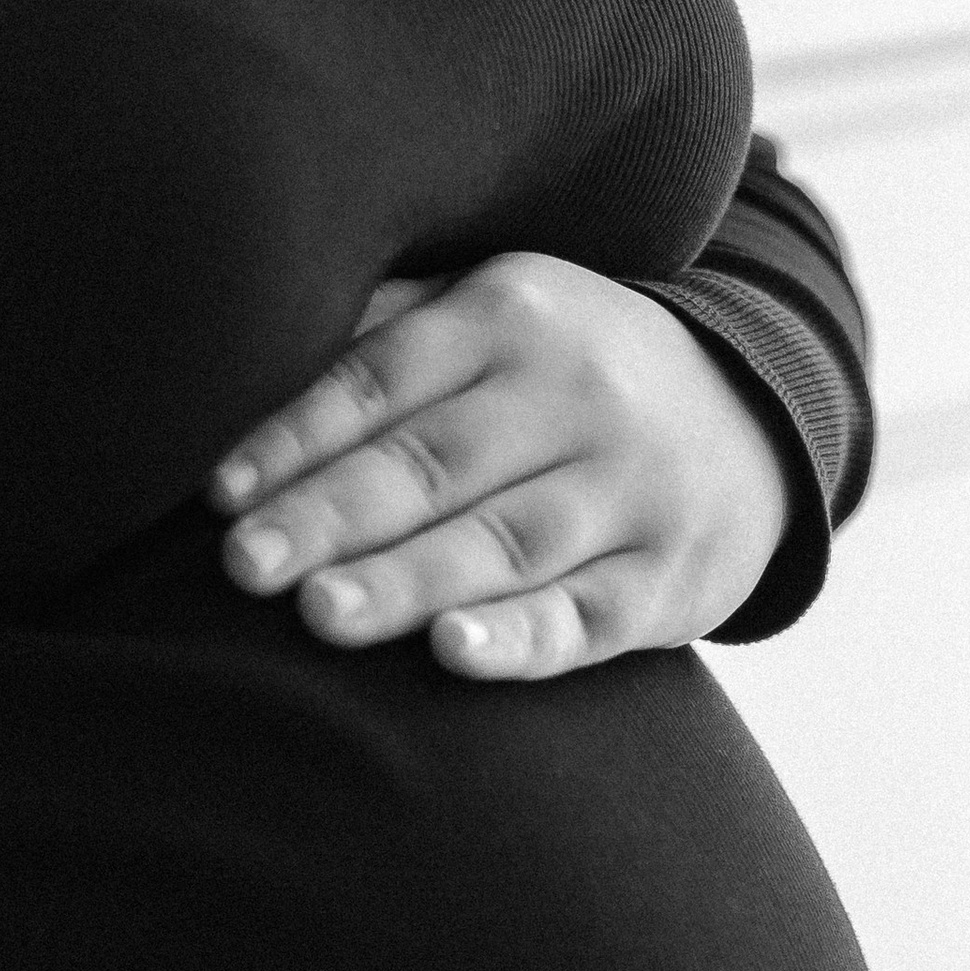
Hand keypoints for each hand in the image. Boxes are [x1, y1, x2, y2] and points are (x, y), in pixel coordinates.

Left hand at [206, 251, 792, 678]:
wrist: (751, 416)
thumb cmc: (560, 378)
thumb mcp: (492, 316)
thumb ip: (383, 333)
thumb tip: (232, 356)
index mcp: (509, 316)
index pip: (385, 375)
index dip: (299, 435)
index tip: (218, 495)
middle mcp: (575, 394)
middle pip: (434, 462)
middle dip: (333, 517)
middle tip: (243, 564)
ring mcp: (627, 490)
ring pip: (503, 542)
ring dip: (407, 582)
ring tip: (320, 614)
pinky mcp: (664, 580)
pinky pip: (584, 616)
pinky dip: (519, 640)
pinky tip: (455, 654)